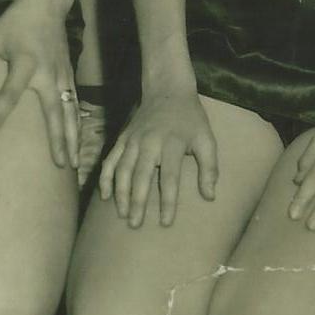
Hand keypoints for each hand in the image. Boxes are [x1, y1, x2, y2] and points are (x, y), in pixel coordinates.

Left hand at [0, 4, 78, 170]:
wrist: (46, 6)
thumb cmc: (14, 23)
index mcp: (24, 62)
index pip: (9, 93)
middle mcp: (47, 73)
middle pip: (53, 111)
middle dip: (57, 139)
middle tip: (59, 166)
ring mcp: (62, 76)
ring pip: (70, 112)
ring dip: (72, 138)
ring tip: (73, 165)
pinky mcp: (69, 76)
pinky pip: (75, 105)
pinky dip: (78, 125)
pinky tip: (78, 144)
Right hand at [101, 85, 216, 230]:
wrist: (167, 90)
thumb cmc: (190, 119)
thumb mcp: (207, 140)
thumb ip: (209, 168)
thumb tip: (209, 196)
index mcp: (172, 144)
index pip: (169, 178)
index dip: (167, 202)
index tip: (165, 222)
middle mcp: (149, 142)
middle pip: (140, 176)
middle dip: (137, 202)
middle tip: (135, 224)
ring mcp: (133, 139)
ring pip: (122, 169)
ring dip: (120, 193)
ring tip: (122, 214)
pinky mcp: (123, 137)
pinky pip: (111, 159)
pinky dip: (106, 177)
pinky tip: (105, 195)